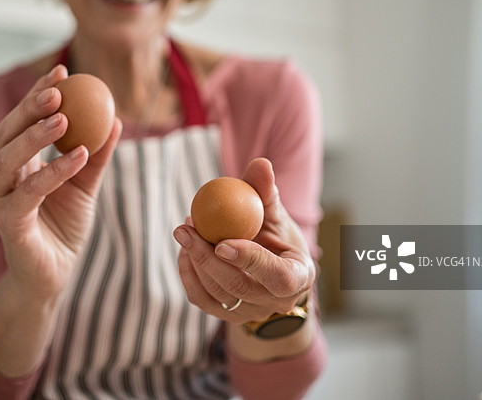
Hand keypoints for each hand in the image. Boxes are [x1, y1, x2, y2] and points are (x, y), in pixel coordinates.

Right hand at [0, 64, 121, 299]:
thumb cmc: (63, 227)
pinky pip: (29, 192)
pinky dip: (54, 172)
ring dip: (35, 136)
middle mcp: (0, 177)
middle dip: (29, 108)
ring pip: (8, 159)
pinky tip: (79, 155)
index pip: (21, 119)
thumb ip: (98, 154)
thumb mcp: (86, 185)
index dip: (38, 93)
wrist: (52, 276)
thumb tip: (117, 118)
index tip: (63, 70)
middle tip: (57, 89)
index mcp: (14, 162)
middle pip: (7, 133)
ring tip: (64, 118)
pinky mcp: (9, 223)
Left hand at [174, 158, 314, 323]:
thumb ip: (266, 193)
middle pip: (239, 287)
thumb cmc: (275, 236)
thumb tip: (260, 163)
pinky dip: (188, 275)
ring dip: (194, 261)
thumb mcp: (276, 215)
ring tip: (185, 229)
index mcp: (297, 277)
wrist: (271, 270)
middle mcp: (276, 302)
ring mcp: (251, 314)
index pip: (277, 276)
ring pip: (217, 294)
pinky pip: (202, 300)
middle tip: (186, 228)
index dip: (250, 261)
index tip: (222, 243)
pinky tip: (184, 250)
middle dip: (207, 258)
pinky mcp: (229, 317)